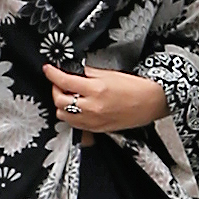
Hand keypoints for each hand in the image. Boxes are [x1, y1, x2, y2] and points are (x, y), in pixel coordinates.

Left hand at [42, 63, 167, 133]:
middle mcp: (92, 107)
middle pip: (59, 101)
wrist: (151, 103)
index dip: (52, 74)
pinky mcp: (97, 129)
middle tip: (60, 83)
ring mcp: (94, 120)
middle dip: (56, 89)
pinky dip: (71, 115)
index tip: (48, 69)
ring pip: (64, 115)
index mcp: (96, 89)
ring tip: (69, 96)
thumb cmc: (135, 87)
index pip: (64, 81)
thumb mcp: (110, 74)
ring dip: (62, 104)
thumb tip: (73, 72)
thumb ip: (88, 74)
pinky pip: (75, 124)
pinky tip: (78, 107)